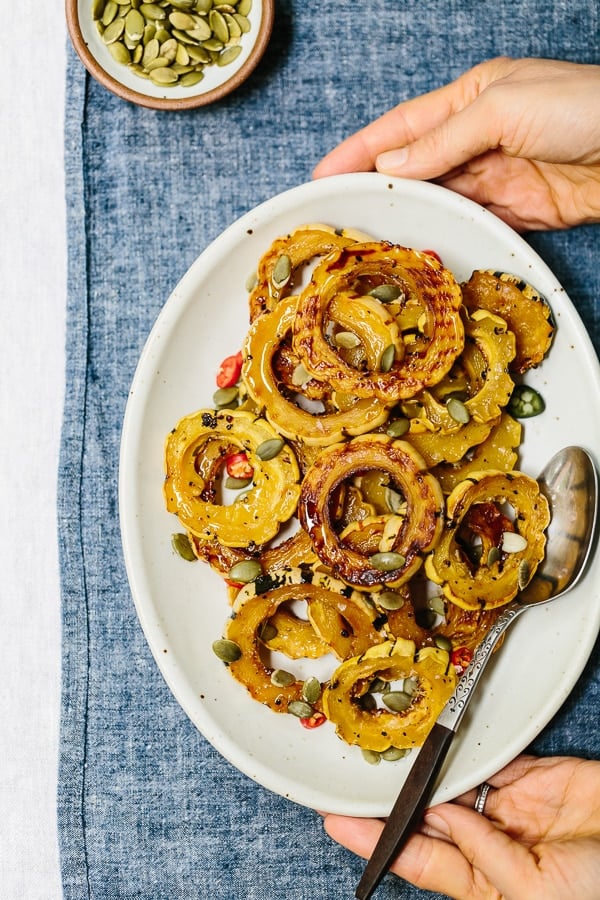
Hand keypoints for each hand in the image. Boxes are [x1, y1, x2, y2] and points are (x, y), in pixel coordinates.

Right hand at [313, 57, 599, 231]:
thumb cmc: (582, 106)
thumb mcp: (503, 108)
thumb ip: (444, 140)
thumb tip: (391, 167)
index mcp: (470, 99)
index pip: (400, 128)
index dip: (358, 150)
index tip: (321, 174)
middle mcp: (477, 137)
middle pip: (414, 168)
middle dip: (375, 189)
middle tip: (338, 216)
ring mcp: (496, 176)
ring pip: (438, 200)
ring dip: (407, 217)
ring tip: (370, 238)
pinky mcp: (517, 210)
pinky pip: (469, 224)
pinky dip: (444, 235)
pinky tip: (419, 248)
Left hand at [322, 755, 599, 898]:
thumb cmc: (598, 889)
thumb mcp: (535, 891)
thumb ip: (484, 855)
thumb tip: (443, 815)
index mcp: (487, 887)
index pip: (419, 860)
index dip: (377, 842)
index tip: (337, 822)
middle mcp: (490, 848)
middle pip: (429, 819)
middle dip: (392, 802)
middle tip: (350, 779)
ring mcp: (510, 810)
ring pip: (453, 783)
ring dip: (425, 770)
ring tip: (387, 753)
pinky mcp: (531, 778)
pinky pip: (490, 758)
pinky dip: (466, 748)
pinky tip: (438, 739)